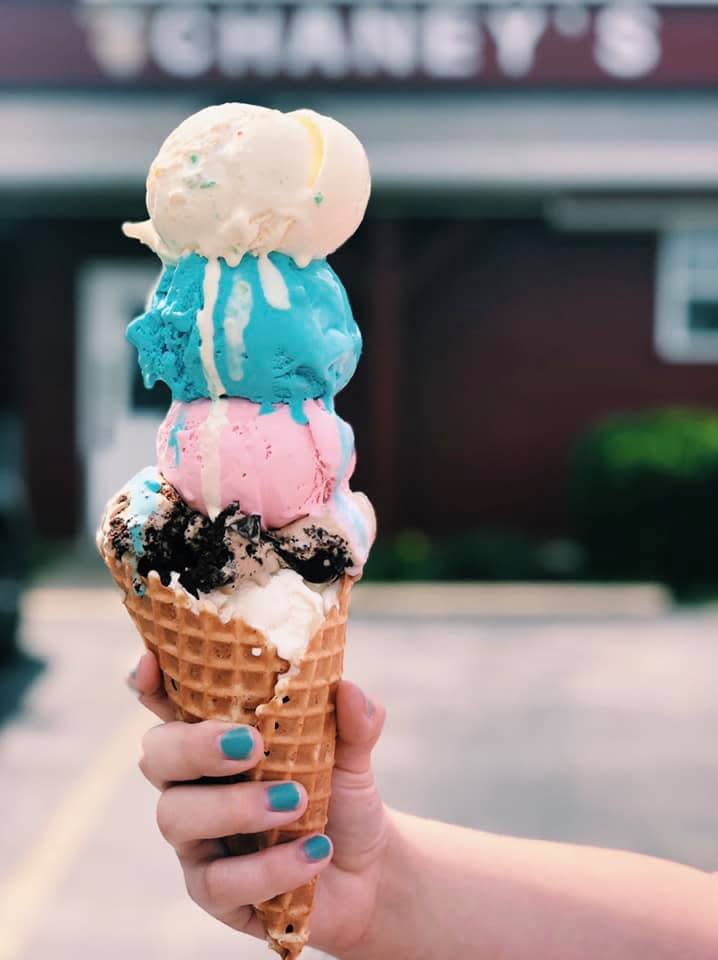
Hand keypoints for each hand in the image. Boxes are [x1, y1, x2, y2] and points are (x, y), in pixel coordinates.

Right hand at [129, 652, 388, 958]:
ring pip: (176, 816)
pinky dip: (268, 867)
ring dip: (234, 806)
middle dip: (195, 745)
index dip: (150, 682)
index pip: (169, 702)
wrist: (368, 870)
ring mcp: (196, 838)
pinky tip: (313, 853)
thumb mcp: (353, 755)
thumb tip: (351, 692)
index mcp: (217, 735)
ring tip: (296, 802)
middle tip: (251, 744)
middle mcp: (193, 782)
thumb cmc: (340, 795)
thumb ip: (354, 722)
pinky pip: (219, 881)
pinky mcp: (212, 890)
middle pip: (157, 754)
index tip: (150, 664)